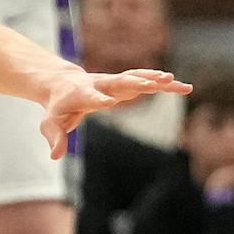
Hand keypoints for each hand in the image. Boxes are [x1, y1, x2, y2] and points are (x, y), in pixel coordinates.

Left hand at [39, 67, 189, 158]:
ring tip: (177, 82)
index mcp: (81, 94)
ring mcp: (114, 82)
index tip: (110, 102)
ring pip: (137, 78)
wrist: (62, 84)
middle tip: (155, 83)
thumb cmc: (58, 107)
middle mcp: (100, 84)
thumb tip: (55, 156)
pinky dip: (162, 83)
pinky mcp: (124, 83)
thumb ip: (55, 137)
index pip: (91, 97)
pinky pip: (145, 80)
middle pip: (119, 82)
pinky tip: (183, 86)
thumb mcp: (51, 123)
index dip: (99, 99)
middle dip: (136, 82)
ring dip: (156, 80)